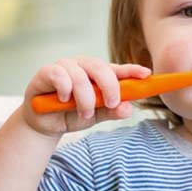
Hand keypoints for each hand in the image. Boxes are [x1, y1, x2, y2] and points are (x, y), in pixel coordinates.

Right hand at [23, 57, 149, 135]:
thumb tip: (129, 108)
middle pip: (100, 67)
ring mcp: (64, 66)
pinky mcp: (46, 72)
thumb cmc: (71, 115)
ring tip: (84, 113)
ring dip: (85, 98)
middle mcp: (82, 66)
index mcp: (97, 74)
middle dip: (109, 86)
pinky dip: (64, 89)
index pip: (116, 69)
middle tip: (112, 103)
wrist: (45, 124)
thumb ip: (111, 111)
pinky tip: (63, 100)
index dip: (132, 70)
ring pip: (80, 75)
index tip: (146, 74)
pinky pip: (59, 75)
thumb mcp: (95, 116)